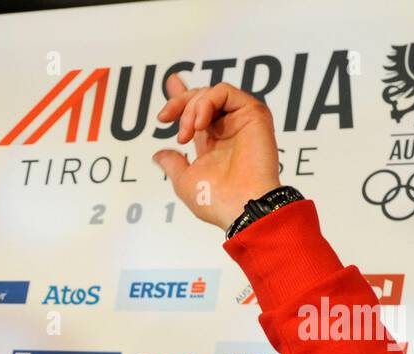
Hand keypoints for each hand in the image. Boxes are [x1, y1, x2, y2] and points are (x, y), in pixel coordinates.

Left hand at [153, 75, 281, 230]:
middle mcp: (227, 129)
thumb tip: (159, 155)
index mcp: (213, 143)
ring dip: (190, 108)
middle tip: (164, 118)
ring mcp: (241, 120)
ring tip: (187, 133)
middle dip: (178, 103)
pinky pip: (225, 91)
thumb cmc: (217, 201)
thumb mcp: (185, 182)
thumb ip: (173, 164)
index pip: (197, 113)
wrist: (241, 206)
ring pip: (211, 93)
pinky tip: (199, 124)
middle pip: (201, 98)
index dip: (182, 98)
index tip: (170, 88)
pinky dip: (206, 102)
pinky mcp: (253, 113)